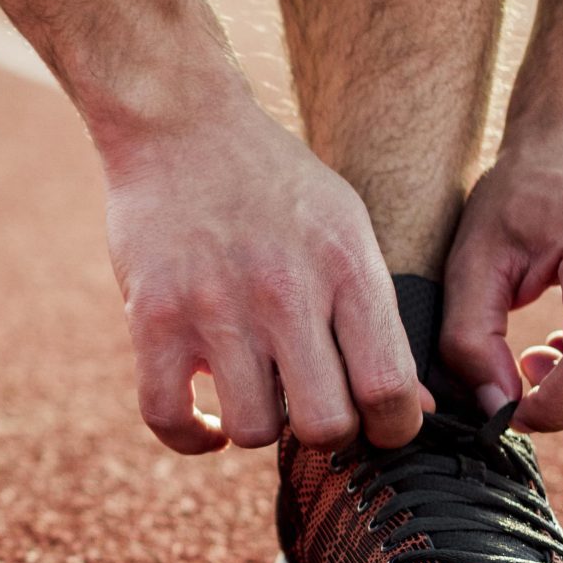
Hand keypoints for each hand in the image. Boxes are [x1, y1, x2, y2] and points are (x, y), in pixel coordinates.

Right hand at [103, 93, 429, 454]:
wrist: (182, 126)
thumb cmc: (273, 185)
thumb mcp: (345, 230)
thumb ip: (375, 317)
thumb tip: (409, 408)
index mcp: (345, 269)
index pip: (388, 388)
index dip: (393, 428)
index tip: (379, 425)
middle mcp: (284, 293)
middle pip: (325, 425)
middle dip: (329, 436)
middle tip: (314, 411)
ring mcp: (215, 308)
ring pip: (253, 430)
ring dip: (259, 426)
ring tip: (257, 396)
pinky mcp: (153, 319)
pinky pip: (169, 417)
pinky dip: (193, 436)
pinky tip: (208, 421)